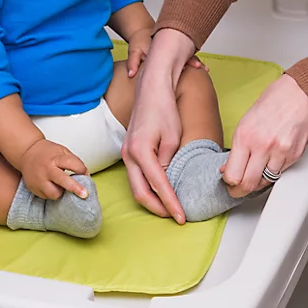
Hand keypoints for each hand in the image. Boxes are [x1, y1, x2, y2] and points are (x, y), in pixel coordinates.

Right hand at [19, 139, 88, 200]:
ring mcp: (39, 180)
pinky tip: (50, 185)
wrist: (26, 152)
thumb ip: (75, 162)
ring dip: (61, 192)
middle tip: (85, 194)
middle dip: (75, 188)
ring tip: (60, 185)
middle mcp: (47, 169)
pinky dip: (51, 193)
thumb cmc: (48, 152)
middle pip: (63, 181)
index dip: (82, 170)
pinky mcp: (33, 188)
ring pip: (54, 193)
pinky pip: (46, 197)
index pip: (73, 164)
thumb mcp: (62, 151)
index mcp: (56, 158)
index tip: (85, 174)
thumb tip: (86, 176)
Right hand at [120, 29, 199, 221]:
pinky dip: (147, 187)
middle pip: (140, 192)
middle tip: (175, 217)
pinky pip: (136, 175)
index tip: (181, 217)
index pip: (158, 185)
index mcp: (141, 151)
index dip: (171, 203)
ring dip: (152, 199)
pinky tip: (160, 190)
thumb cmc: (164, 109)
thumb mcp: (174, 137)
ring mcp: (126, 153)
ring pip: (136, 185)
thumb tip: (167, 180)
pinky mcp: (128, 151)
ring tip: (169, 207)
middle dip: (158, 208)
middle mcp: (129, 154)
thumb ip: (169, 162)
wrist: (151, 89)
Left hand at [124, 25, 204, 77]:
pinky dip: (191, 61)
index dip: (186, 59)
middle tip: (204, 68)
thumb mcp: (134, 51)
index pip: (176, 52)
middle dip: (194, 60)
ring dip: (194, 61)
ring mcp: (173, 47)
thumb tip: (131, 74)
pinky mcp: (174, 51)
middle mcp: (170, 45)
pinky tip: (199, 69)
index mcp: (162, 46)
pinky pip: (184, 56)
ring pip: (186, 54)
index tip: (195, 64)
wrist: (142, 33)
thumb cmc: (139, 42)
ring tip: (205, 69)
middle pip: (185, 52)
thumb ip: (133, 62)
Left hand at [219, 75, 307, 197]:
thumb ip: (238, 146)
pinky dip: (273, 171)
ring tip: (254, 174)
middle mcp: (262, 146)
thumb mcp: (247, 120)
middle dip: (240, 191)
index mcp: (246, 136)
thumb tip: (228, 166)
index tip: (228, 183)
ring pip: (265, 182)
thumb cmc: (275, 101)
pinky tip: (270, 162)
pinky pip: (280, 172)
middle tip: (237, 190)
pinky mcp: (294, 155)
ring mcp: (280, 152)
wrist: (302, 93)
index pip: (233, 174)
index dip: (229, 183)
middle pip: (248, 184)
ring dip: (258, 181)